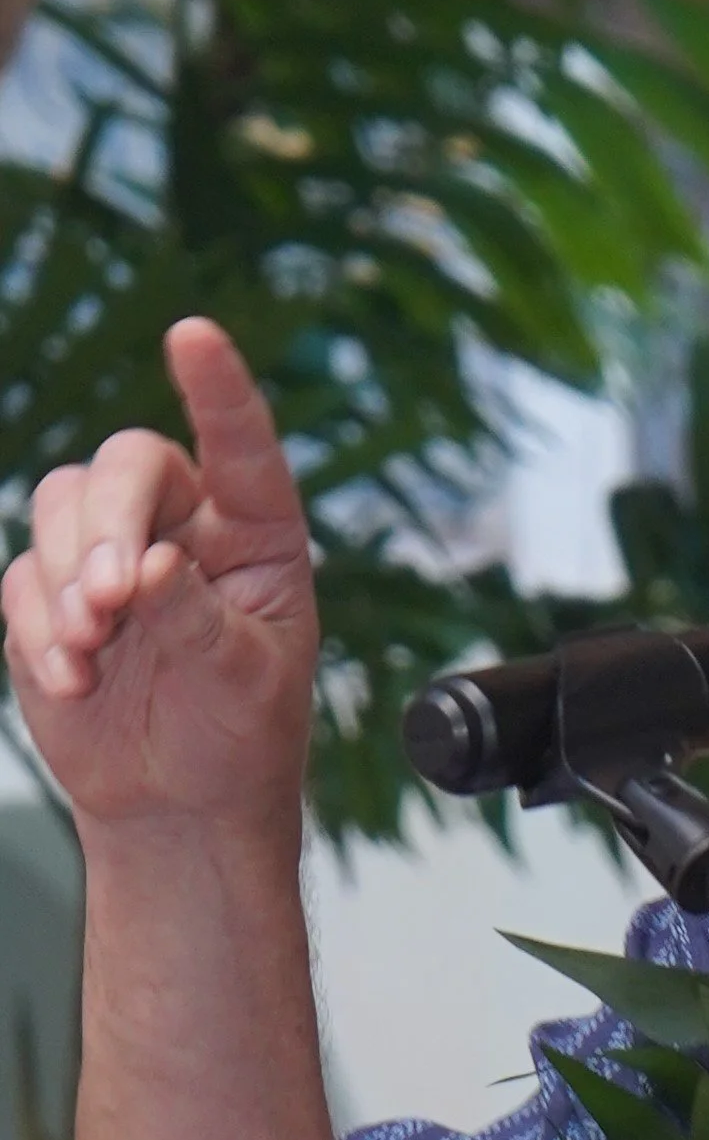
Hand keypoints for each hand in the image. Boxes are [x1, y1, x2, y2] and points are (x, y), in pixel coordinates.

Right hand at [2, 318, 317, 839]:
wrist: (182, 804)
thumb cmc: (240, 737)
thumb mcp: (244, 684)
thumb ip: (200, 621)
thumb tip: (150, 566)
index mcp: (255, 535)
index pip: (241, 449)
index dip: (218, 391)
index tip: (192, 335)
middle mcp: (182, 526)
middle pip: (125, 466)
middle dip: (108, 523)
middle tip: (112, 598)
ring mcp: (111, 554)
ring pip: (62, 505)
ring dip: (67, 574)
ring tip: (94, 648)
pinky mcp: (52, 595)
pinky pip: (23, 579)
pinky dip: (42, 628)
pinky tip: (75, 681)